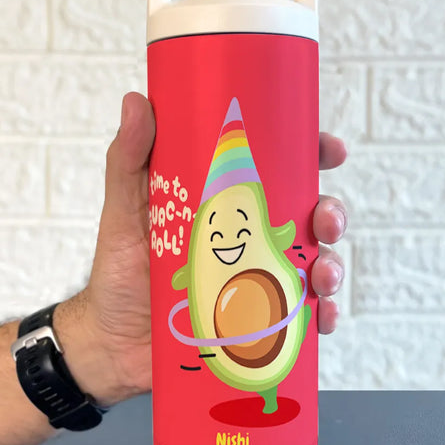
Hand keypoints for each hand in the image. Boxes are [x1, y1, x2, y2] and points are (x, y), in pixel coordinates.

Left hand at [55, 92, 347, 406]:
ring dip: (331, 265)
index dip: (310, 154)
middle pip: (308, 216)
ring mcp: (257, 279)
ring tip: (322, 275)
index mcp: (225, 204)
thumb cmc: (118, 273)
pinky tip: (319, 317)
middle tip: (326, 220)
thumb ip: (128, 160)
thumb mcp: (123, 211)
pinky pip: (302, 317)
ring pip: (314, 264)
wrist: (113, 344)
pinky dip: (320, 316)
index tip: (328, 148)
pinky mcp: (260, 320)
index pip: (277, 170)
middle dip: (330, 212)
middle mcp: (249, 238)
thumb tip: (135, 101)